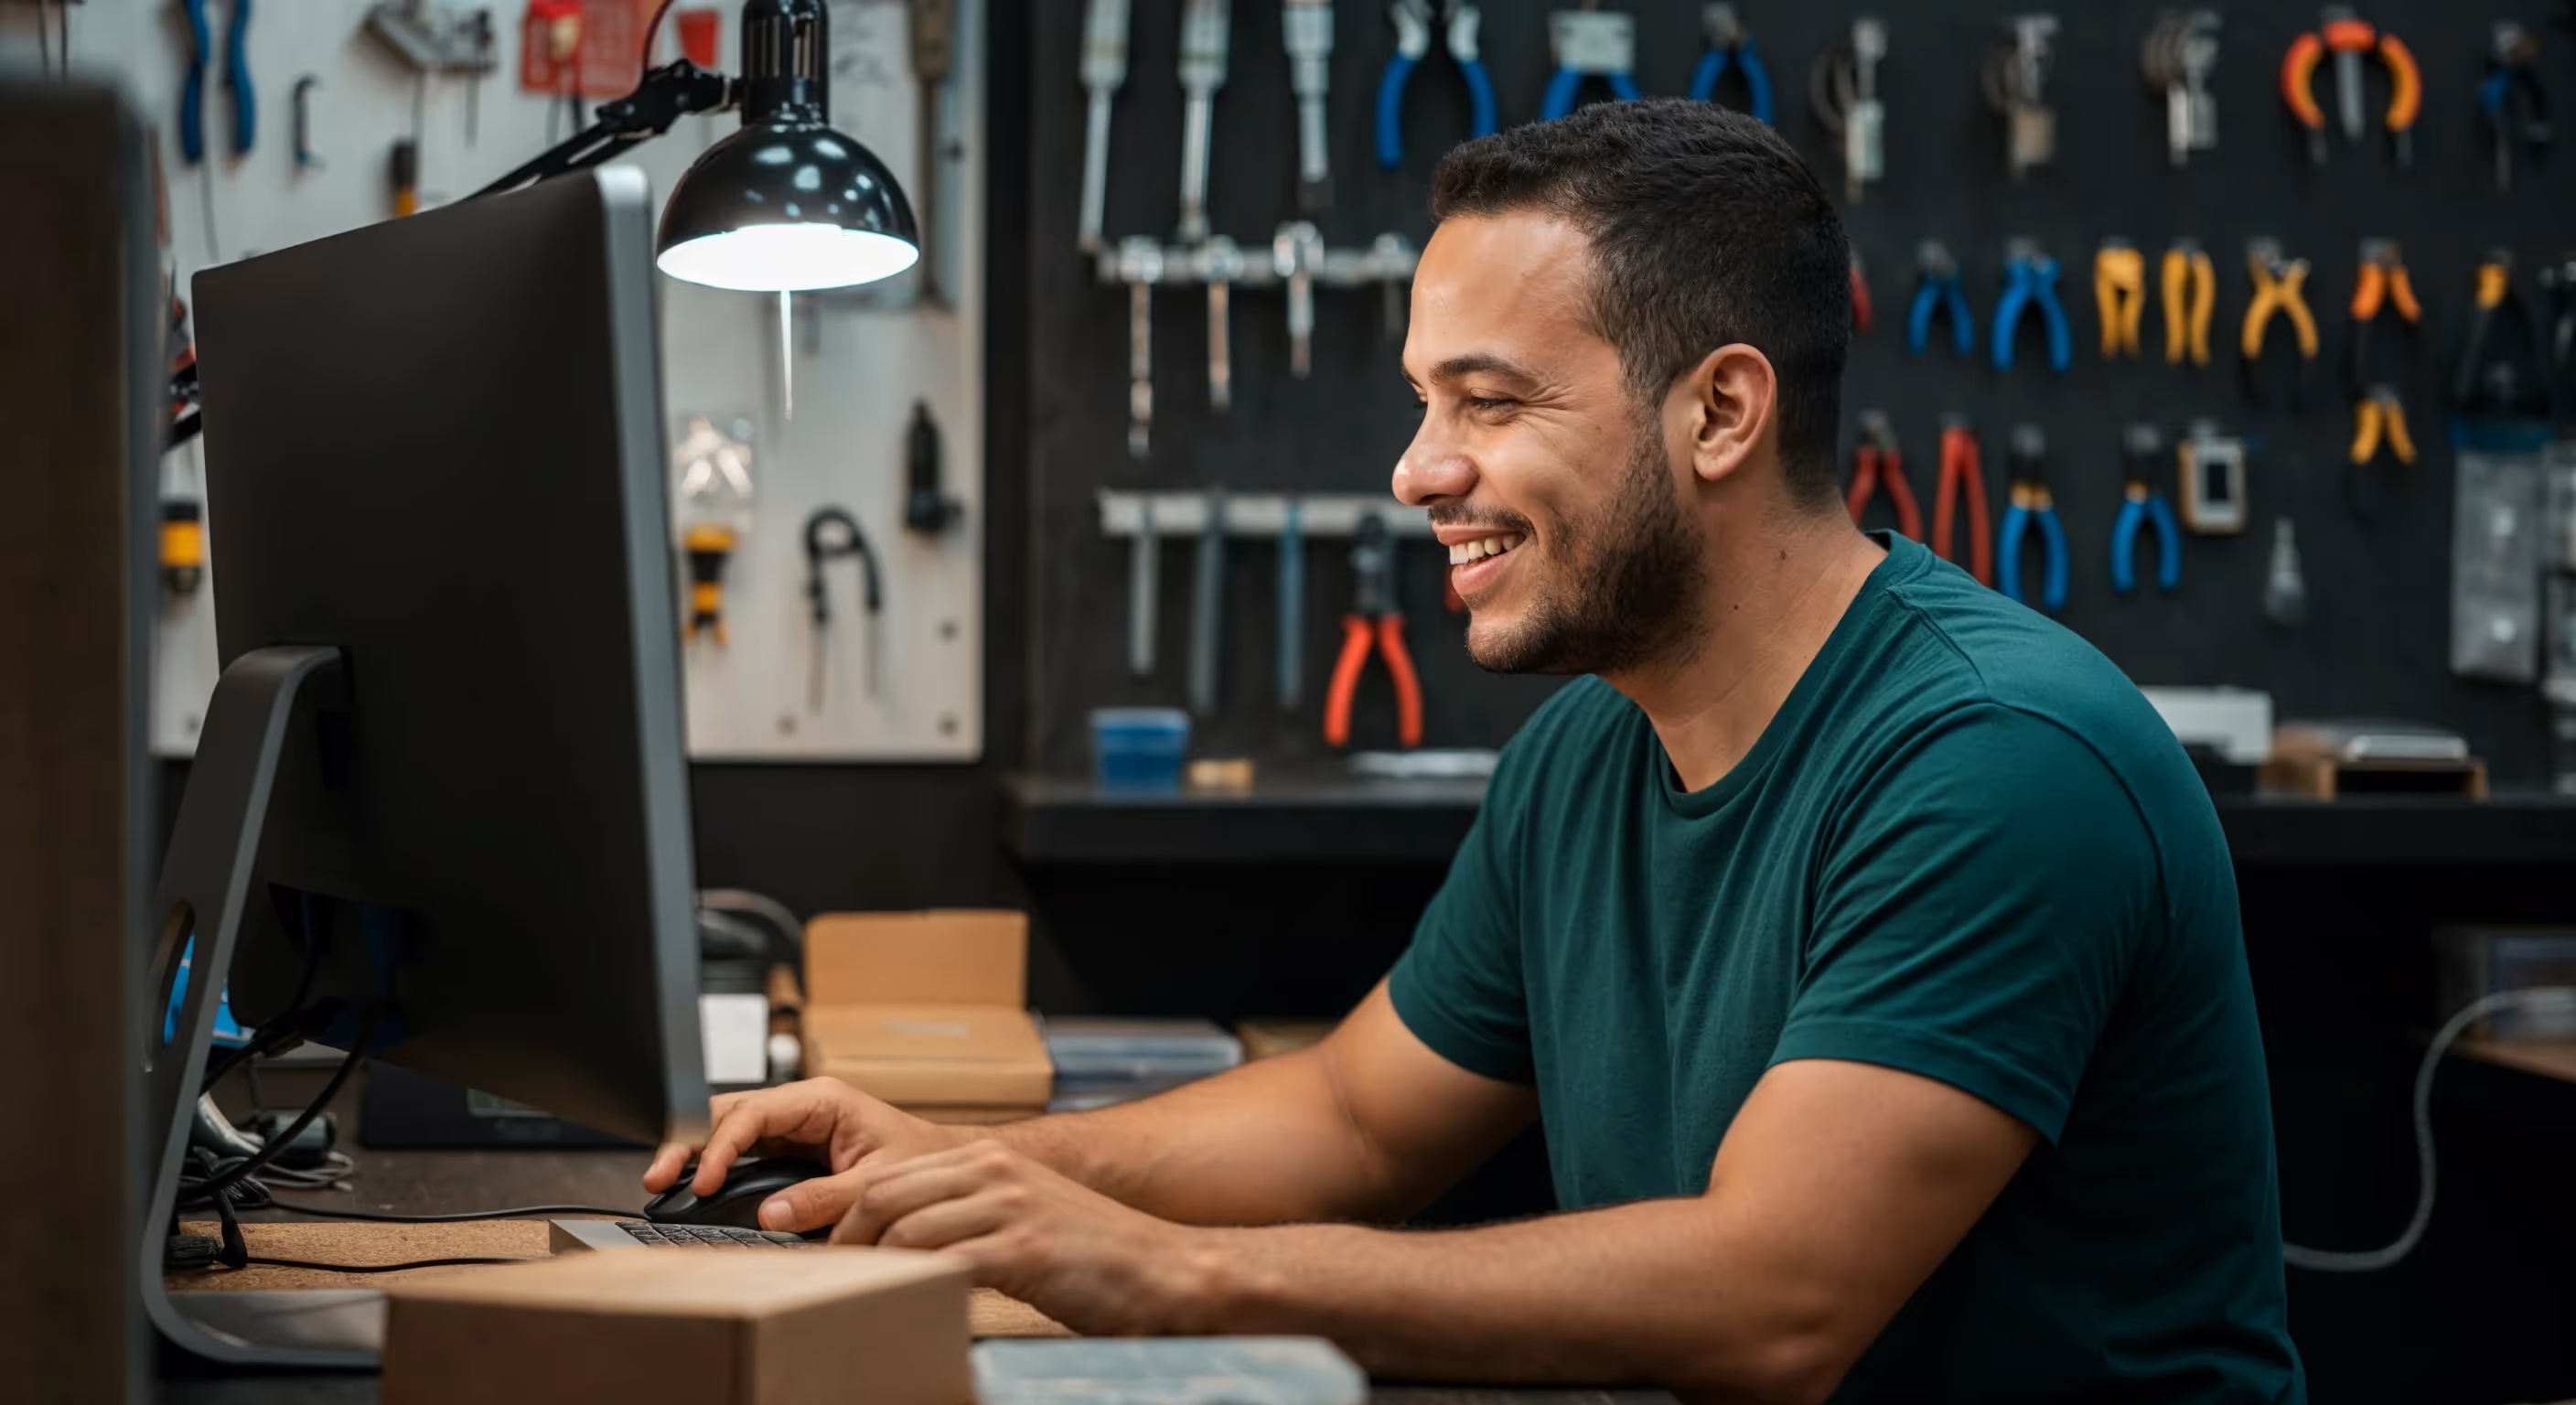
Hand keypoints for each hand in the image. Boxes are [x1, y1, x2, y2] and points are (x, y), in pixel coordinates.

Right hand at [643, 1077, 971, 1231]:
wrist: (944, 1169)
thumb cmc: (920, 1162)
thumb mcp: (876, 1182)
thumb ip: (826, 1198)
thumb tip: (774, 1215)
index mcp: (823, 1101)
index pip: (755, 1112)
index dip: (721, 1145)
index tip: (703, 1180)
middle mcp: (802, 1109)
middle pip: (729, 1113)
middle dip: (689, 1141)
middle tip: (659, 1176)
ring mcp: (793, 1128)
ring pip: (729, 1130)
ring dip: (694, 1153)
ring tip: (661, 1180)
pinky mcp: (790, 1151)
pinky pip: (743, 1152)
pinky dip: (714, 1167)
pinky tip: (693, 1185)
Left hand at [834, 1139, 1219, 1336]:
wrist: (1163, 1271)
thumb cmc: (1092, 1256)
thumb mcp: (1023, 1217)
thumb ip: (969, 1216)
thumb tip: (904, 1245)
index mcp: (992, 1159)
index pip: (891, 1177)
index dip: (847, 1215)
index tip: (827, 1251)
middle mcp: (996, 1170)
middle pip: (885, 1195)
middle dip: (845, 1241)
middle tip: (828, 1281)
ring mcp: (1011, 1206)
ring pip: (906, 1229)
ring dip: (870, 1269)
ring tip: (856, 1301)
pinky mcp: (1025, 1248)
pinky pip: (945, 1263)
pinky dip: (914, 1287)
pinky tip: (906, 1308)